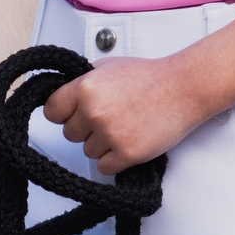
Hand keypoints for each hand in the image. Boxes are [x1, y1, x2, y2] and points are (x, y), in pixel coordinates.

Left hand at [42, 56, 207, 176]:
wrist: (184, 88)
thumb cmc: (150, 76)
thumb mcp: (108, 67)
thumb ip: (83, 82)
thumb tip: (64, 97)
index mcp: (85, 88)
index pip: (51, 111)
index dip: (63, 114)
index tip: (74, 114)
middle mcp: (93, 111)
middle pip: (70, 134)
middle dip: (86, 129)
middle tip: (110, 118)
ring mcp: (110, 134)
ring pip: (88, 151)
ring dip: (102, 144)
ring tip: (125, 127)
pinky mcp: (127, 154)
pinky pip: (104, 167)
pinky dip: (115, 159)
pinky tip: (129, 141)